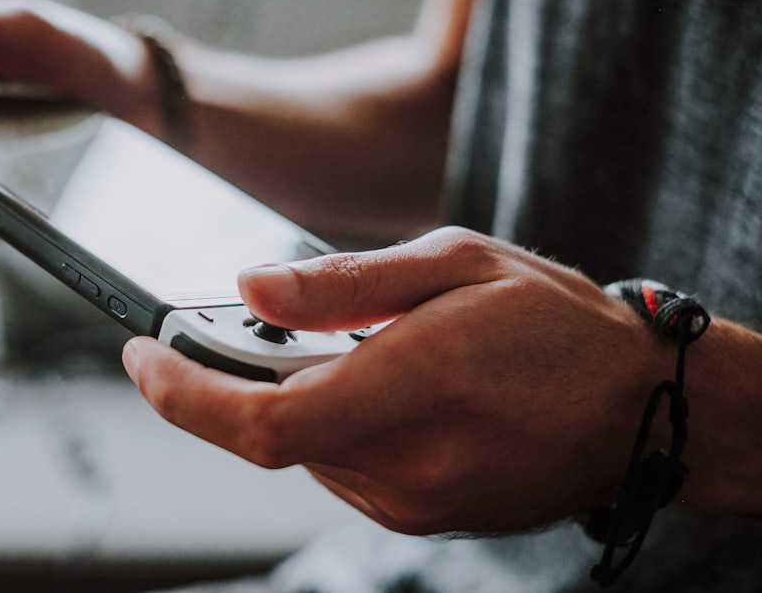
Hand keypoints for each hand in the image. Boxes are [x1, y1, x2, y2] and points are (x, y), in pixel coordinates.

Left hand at [122, 226, 674, 535]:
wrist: (638, 408)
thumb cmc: (554, 323)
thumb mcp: (455, 263)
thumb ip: (343, 283)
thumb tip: (247, 285)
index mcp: (418, 385)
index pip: (261, 419)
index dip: (182, 393)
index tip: (141, 352)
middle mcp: (408, 464)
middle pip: (269, 431)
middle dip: (240, 375)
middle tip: (256, 323)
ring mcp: (413, 502)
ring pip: (303, 448)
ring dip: (296, 395)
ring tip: (356, 349)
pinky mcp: (419, 515)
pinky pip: (340, 467)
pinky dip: (331, 421)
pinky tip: (382, 386)